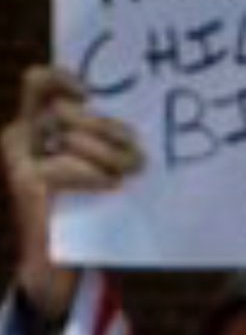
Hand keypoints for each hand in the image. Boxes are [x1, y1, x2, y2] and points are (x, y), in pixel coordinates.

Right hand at [1, 65, 144, 316]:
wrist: (59, 255)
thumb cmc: (85, 196)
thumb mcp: (94, 155)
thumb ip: (98, 130)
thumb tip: (129, 121)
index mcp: (34, 118)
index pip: (38, 81)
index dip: (62, 78)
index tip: (90, 94)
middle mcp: (20, 134)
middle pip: (68, 111)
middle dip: (108, 129)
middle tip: (137, 152)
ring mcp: (19, 159)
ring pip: (72, 138)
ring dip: (109, 154)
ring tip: (131, 170)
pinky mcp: (25, 183)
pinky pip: (67, 165)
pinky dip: (94, 175)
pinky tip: (111, 185)